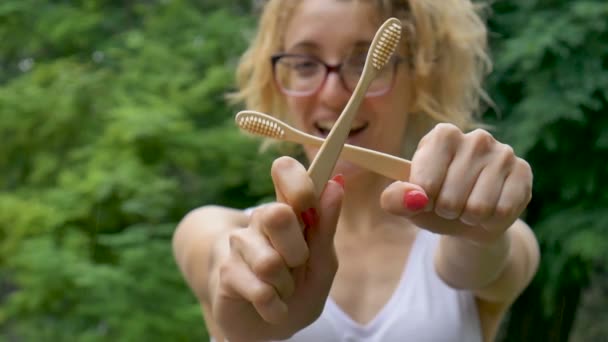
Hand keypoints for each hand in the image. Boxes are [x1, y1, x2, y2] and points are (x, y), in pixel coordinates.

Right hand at [211, 157, 343, 341]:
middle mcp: (261, 220)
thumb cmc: (298, 288)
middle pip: (278, 214)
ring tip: (283, 291)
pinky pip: (260, 291)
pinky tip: (272, 307)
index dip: (298, 182)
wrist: (266, 326)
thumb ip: (326, 226)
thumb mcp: (323, 263)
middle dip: (297, 252)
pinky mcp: (226, 272)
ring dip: (285, 287)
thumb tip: (335, 183)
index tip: (308, 205)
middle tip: (297, 266)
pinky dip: (275, 307)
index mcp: (289, 209)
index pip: (285, 170)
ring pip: (270, 262)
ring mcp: (240, 243)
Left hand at [381, 124, 532, 243]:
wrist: (470, 219)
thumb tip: (413, 198)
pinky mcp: (523, 172)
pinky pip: (502, 211)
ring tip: (469, 208)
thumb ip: (395, 199)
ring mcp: (502, 153)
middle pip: (450, 199)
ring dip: (469, 218)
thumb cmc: (433, 204)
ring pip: (478, 208)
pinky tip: (491, 210)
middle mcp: (475, 138)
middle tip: (451, 206)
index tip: (426, 199)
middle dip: (447, 212)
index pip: (424, 183)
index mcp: (442, 136)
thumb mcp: (407, 204)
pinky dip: (492, 221)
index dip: (423, 201)